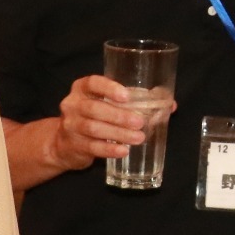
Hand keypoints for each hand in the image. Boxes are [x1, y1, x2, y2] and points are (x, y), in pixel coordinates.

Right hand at [47, 74, 168, 170]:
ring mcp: (71, 126)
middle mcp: (73, 104)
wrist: (64, 143)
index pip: (92, 83)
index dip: (109, 88)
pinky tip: (123, 151)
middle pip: (94, 109)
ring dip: (118, 133)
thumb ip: (135, 102)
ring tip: (138, 138)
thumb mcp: (107, 104)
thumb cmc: (95, 117)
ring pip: (94, 129)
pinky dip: (109, 149)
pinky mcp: (74, 145)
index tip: (127, 96)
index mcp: (82, 88)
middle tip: (140, 122)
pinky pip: (92, 147)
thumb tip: (170, 105)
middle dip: (119, 116)